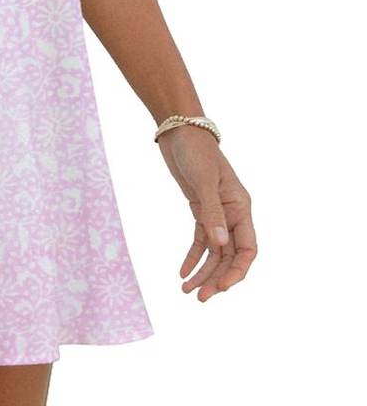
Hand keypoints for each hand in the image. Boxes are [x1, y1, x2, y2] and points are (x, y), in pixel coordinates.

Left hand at [156, 125, 256, 300]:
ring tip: (187, 290)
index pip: (247, 249)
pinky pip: (200, 240)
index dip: (237, 271)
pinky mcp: (200, 209)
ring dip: (203, 271)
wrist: (180, 131)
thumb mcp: (203, 181)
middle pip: (230, 256)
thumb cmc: (196, 151)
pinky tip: (182, 272)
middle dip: (216, 278)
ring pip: (215, 251)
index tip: (221, 287)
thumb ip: (211, 213)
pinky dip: (193, 257)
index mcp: (241, 208)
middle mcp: (233, 214)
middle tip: (199, 297)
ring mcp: (217, 213)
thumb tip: (220, 244)